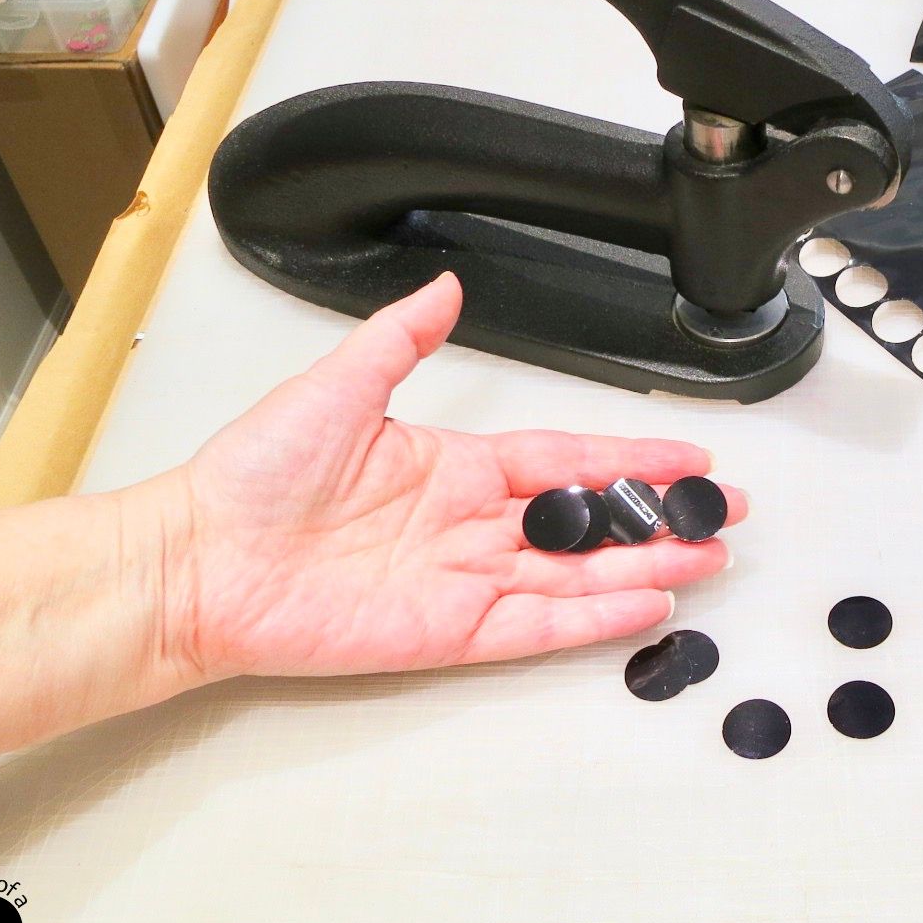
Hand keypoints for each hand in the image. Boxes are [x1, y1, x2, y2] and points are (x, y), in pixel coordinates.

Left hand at [150, 272, 742, 685]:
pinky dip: (593, 619)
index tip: (685, 456)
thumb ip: (401, 340)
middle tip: (721, 515)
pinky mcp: (448, 635)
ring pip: (578, 575)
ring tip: (706, 558)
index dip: (629, 456)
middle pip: (589, 521)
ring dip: (645, 566)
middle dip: (660, 516)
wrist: (201, 562)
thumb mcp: (335, 386)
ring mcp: (464, 582)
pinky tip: (643, 605)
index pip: (565, 458)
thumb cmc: (252, 479)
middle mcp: (469, 525)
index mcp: (454, 467)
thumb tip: (445, 288)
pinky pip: (536, 627)